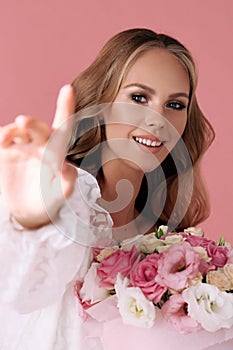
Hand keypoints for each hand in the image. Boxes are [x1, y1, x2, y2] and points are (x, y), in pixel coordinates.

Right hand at [0, 85, 76, 228]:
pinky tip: (3, 142)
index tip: (68, 89)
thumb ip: (66, 184)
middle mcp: (40, 145)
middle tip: (23, 121)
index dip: (65, 108)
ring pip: (18, 130)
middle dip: (31, 123)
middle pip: (38, 128)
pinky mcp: (5, 151)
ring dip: (13, 130)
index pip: (63, 128)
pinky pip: (3, 138)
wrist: (25, 212)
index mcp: (56, 152)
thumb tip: (69, 168)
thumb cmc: (47, 202)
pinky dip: (2, 137)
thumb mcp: (58, 196)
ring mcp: (22, 147)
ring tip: (7, 139)